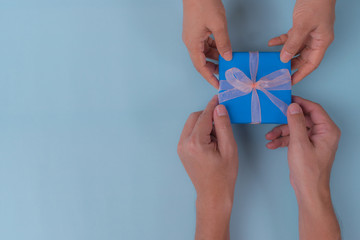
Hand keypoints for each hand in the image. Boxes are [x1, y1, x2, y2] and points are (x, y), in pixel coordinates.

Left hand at [177, 95, 237, 239]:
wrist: (213, 194)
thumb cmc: (223, 174)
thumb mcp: (229, 148)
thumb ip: (223, 126)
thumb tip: (219, 108)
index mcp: (195, 143)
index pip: (203, 116)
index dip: (212, 105)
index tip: (219, 97)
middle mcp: (184, 143)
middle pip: (195, 117)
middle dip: (208, 116)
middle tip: (222, 122)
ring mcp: (180, 147)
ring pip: (191, 124)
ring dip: (204, 123)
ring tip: (217, 136)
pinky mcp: (181, 150)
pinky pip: (189, 133)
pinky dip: (199, 131)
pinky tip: (210, 140)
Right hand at [182, 0, 231, 88]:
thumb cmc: (204, 4)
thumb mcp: (218, 25)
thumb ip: (223, 43)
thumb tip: (227, 57)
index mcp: (193, 43)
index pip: (201, 66)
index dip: (209, 77)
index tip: (217, 84)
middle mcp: (191, 42)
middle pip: (202, 61)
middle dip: (213, 69)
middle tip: (224, 75)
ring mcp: (193, 36)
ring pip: (204, 53)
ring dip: (214, 58)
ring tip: (226, 63)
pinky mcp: (197, 31)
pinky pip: (205, 44)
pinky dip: (214, 49)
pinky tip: (222, 50)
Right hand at [266, 96, 340, 239]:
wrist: (308, 190)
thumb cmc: (309, 170)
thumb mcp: (299, 143)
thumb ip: (295, 122)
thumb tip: (293, 106)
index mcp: (327, 130)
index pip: (314, 109)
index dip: (300, 103)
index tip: (286, 99)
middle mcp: (323, 133)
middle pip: (302, 119)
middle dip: (286, 121)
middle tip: (274, 117)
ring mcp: (314, 140)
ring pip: (296, 128)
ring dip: (281, 132)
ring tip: (269, 137)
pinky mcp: (306, 147)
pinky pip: (294, 138)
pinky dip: (283, 140)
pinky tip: (272, 144)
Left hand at [268, 0, 334, 83]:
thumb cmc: (316, 4)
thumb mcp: (303, 26)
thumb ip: (293, 43)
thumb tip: (284, 58)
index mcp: (321, 42)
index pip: (311, 64)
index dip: (301, 74)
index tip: (291, 81)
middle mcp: (316, 40)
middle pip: (302, 58)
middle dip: (290, 65)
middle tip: (279, 73)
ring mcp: (309, 34)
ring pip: (295, 49)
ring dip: (284, 54)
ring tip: (273, 61)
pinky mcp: (302, 27)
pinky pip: (290, 38)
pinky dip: (281, 41)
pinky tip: (271, 43)